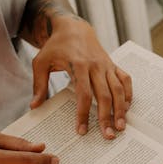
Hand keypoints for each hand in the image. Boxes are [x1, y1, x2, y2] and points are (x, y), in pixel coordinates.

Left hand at [30, 19, 132, 138]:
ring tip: (121, 127)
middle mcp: (95, 65)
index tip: (82, 131)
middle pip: (104, 95)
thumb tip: (34, 107)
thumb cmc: (55, 47)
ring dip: (121, 109)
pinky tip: (126, 108)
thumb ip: (38, 85)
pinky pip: (125, 80)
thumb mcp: (41, 62)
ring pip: (117, 89)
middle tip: (108, 136)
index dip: (83, 114)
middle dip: (106, 117)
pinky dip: (128, 94)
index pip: (83, 94)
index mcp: (77, 65)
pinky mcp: (113, 64)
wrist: (73, 28)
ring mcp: (106, 65)